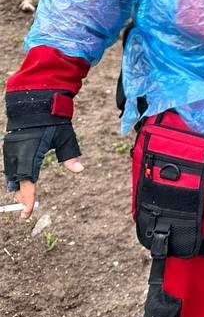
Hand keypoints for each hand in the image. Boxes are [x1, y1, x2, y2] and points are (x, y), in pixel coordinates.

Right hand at [4, 90, 85, 220]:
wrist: (34, 103)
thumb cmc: (52, 120)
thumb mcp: (64, 136)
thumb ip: (70, 154)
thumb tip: (80, 170)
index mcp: (30, 154)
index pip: (28, 183)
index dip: (27, 199)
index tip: (27, 213)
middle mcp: (17, 155)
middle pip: (17, 183)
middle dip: (22, 196)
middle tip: (28, 209)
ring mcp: (11, 151)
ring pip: (11, 176)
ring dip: (17, 187)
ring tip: (24, 198)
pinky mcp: (10, 147)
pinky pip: (10, 167)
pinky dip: (15, 176)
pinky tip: (20, 182)